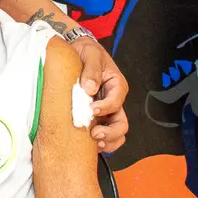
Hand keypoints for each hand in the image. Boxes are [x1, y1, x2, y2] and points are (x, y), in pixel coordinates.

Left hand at [72, 37, 129, 152]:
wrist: (76, 53)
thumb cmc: (87, 52)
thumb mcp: (91, 54)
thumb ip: (92, 70)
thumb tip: (90, 88)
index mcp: (116, 86)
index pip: (116, 101)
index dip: (106, 107)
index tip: (92, 108)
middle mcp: (113, 101)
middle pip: (121, 123)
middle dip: (110, 132)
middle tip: (95, 134)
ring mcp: (104, 112)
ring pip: (115, 134)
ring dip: (107, 141)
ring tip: (94, 143)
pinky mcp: (94, 118)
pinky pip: (102, 135)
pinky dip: (98, 143)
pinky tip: (88, 145)